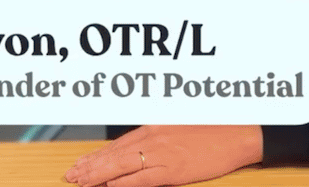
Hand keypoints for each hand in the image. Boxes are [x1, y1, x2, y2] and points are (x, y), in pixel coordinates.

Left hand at [63, 125, 263, 186]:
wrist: (237, 134)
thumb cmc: (212, 130)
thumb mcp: (177, 127)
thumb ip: (154, 137)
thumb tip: (134, 148)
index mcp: (154, 127)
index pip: (116, 144)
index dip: (95, 155)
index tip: (80, 163)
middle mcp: (154, 138)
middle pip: (113, 154)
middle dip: (89, 166)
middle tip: (71, 176)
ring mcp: (162, 154)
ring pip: (121, 166)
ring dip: (98, 175)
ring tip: (81, 182)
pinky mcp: (173, 169)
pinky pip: (143, 178)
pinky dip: (124, 183)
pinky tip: (109, 186)